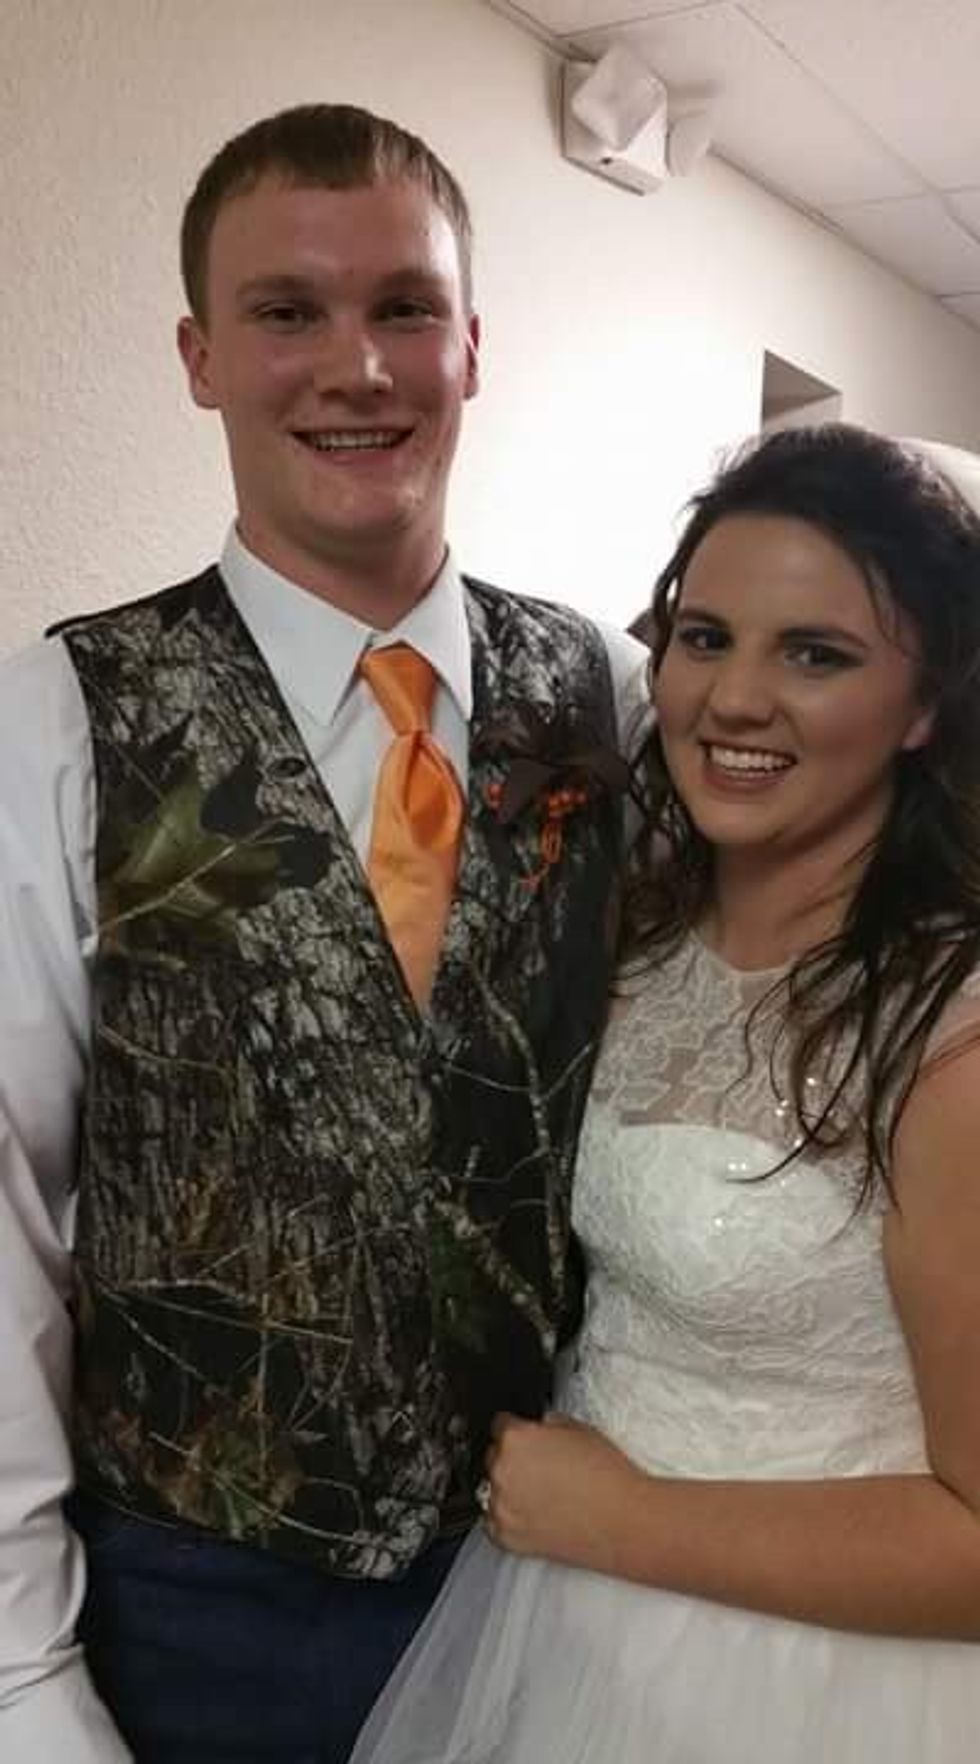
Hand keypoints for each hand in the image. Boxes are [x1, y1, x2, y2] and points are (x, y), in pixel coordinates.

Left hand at [483, 1411, 649, 1574]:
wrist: (624, 1522)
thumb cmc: (607, 1477)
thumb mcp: (578, 1429)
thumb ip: (547, 1424)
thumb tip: (539, 1427)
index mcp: (516, 1439)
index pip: (500, 1425)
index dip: (517, 1429)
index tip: (526, 1439)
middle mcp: (502, 1471)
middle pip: (494, 1456)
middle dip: (513, 1459)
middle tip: (542, 1469)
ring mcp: (500, 1506)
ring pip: (491, 1489)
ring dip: (510, 1489)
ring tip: (544, 1494)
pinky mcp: (505, 1537)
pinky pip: (494, 1520)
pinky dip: (510, 1517)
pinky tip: (538, 1514)